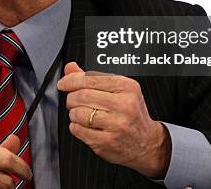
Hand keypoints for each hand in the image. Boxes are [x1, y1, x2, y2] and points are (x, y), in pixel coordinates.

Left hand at [57, 62, 170, 178]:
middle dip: (71, 98)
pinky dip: (76, 127)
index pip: (90, 79)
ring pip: (78, 113)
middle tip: (73, 101)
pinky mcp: (107, 141)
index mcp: (127, 87)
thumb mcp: (119, 90)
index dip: (71, 80)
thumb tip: (70, 68)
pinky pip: (78, 130)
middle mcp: (124, 105)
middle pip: (82, 96)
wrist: (147, 143)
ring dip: (73, 113)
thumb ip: (93, 78)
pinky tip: (85, 126)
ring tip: (82, 115)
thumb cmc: (131, 113)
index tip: (63, 83)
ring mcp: (116, 125)